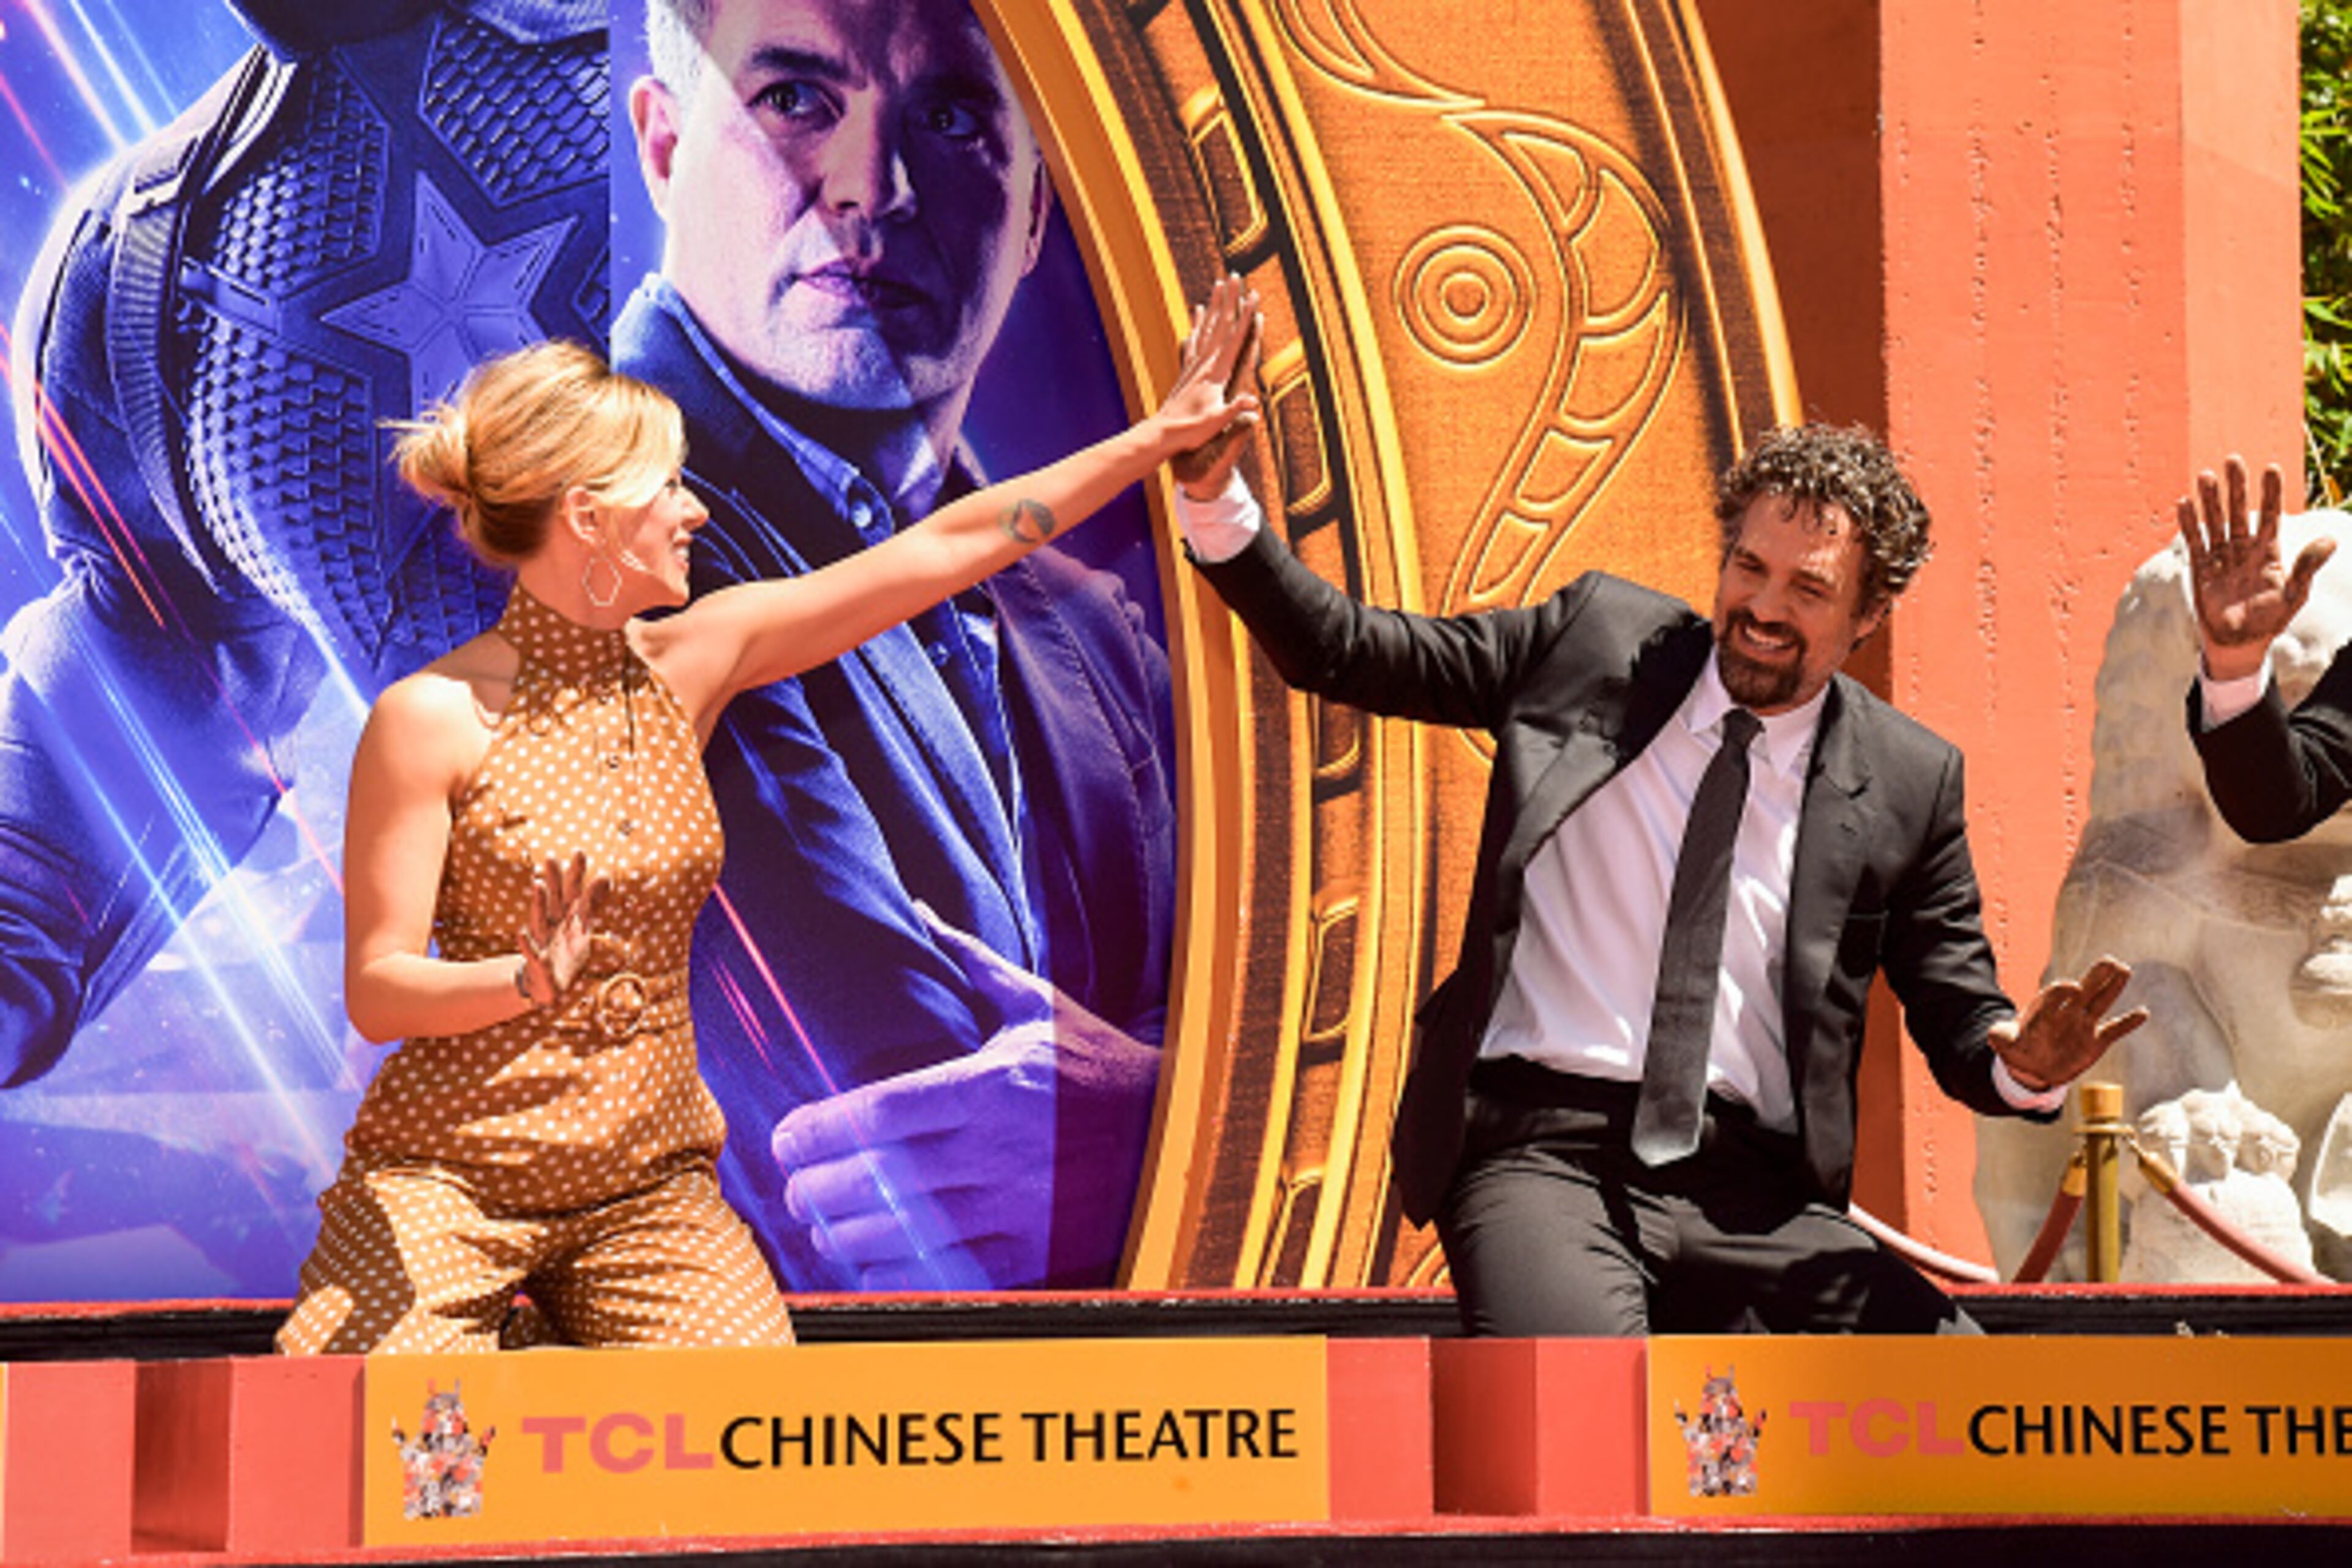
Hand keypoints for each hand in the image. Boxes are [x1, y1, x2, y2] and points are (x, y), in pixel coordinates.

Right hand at [515, 852, 607, 1003]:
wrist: (548, 984)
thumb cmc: (565, 951)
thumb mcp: (582, 926)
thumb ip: (591, 901)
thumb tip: (605, 875)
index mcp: (567, 916)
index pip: (573, 891)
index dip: (576, 874)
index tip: (579, 851)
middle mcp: (553, 923)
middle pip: (554, 899)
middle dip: (553, 880)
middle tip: (551, 857)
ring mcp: (544, 940)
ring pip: (540, 919)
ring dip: (539, 903)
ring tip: (538, 885)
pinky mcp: (538, 961)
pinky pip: (531, 951)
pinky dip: (526, 943)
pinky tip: (521, 932)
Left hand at [767, 910, 1158, 1289]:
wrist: (1178, 1131)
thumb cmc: (1097, 1065)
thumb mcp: (1039, 1006)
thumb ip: (971, 964)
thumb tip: (921, 914)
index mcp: (988, 1086)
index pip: (879, 1113)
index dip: (818, 1131)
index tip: (786, 1137)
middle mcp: (994, 1151)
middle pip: (874, 1181)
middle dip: (815, 1190)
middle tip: (791, 1186)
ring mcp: (1011, 1208)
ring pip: (900, 1237)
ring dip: (843, 1237)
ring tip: (819, 1225)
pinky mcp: (1029, 1253)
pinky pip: (943, 1276)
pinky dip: (895, 1274)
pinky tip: (868, 1261)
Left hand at [1154, 273, 1262, 460]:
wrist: (1162, 433)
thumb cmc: (1192, 430)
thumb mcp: (1217, 422)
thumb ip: (1235, 409)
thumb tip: (1254, 402)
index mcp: (1217, 371)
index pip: (1235, 337)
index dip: (1246, 315)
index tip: (1254, 295)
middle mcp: (1205, 363)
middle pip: (1220, 324)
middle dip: (1230, 299)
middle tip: (1234, 275)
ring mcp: (1195, 365)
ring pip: (1207, 327)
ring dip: (1215, 305)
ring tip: (1218, 285)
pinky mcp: (1187, 370)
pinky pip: (1194, 340)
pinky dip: (1198, 324)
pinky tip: (1198, 313)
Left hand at [1988, 954, 2148, 1091]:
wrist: (2032, 1066)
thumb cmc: (2017, 1049)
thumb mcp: (2002, 1042)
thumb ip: (1999, 1036)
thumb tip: (1994, 1035)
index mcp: (2044, 1009)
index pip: (2055, 993)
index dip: (2063, 990)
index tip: (2072, 988)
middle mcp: (2066, 1012)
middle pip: (2084, 989)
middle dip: (2096, 975)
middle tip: (2111, 961)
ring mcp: (2082, 1025)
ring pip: (2101, 1002)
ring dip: (2113, 988)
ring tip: (2125, 970)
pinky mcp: (2095, 1042)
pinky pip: (2114, 1030)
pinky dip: (2128, 1023)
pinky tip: (2143, 1014)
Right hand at [2177, 454, 2333, 680]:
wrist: (2239, 642)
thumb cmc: (2271, 618)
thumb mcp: (2294, 593)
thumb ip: (2307, 566)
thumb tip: (2331, 540)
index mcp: (2269, 552)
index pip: (2270, 516)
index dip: (2270, 493)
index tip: (2272, 469)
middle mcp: (2244, 549)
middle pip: (2239, 512)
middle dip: (2237, 487)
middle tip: (2234, 460)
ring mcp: (2222, 558)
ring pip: (2216, 523)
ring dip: (2211, 500)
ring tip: (2206, 475)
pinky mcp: (2202, 569)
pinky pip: (2195, 543)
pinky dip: (2189, 525)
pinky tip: (2184, 504)